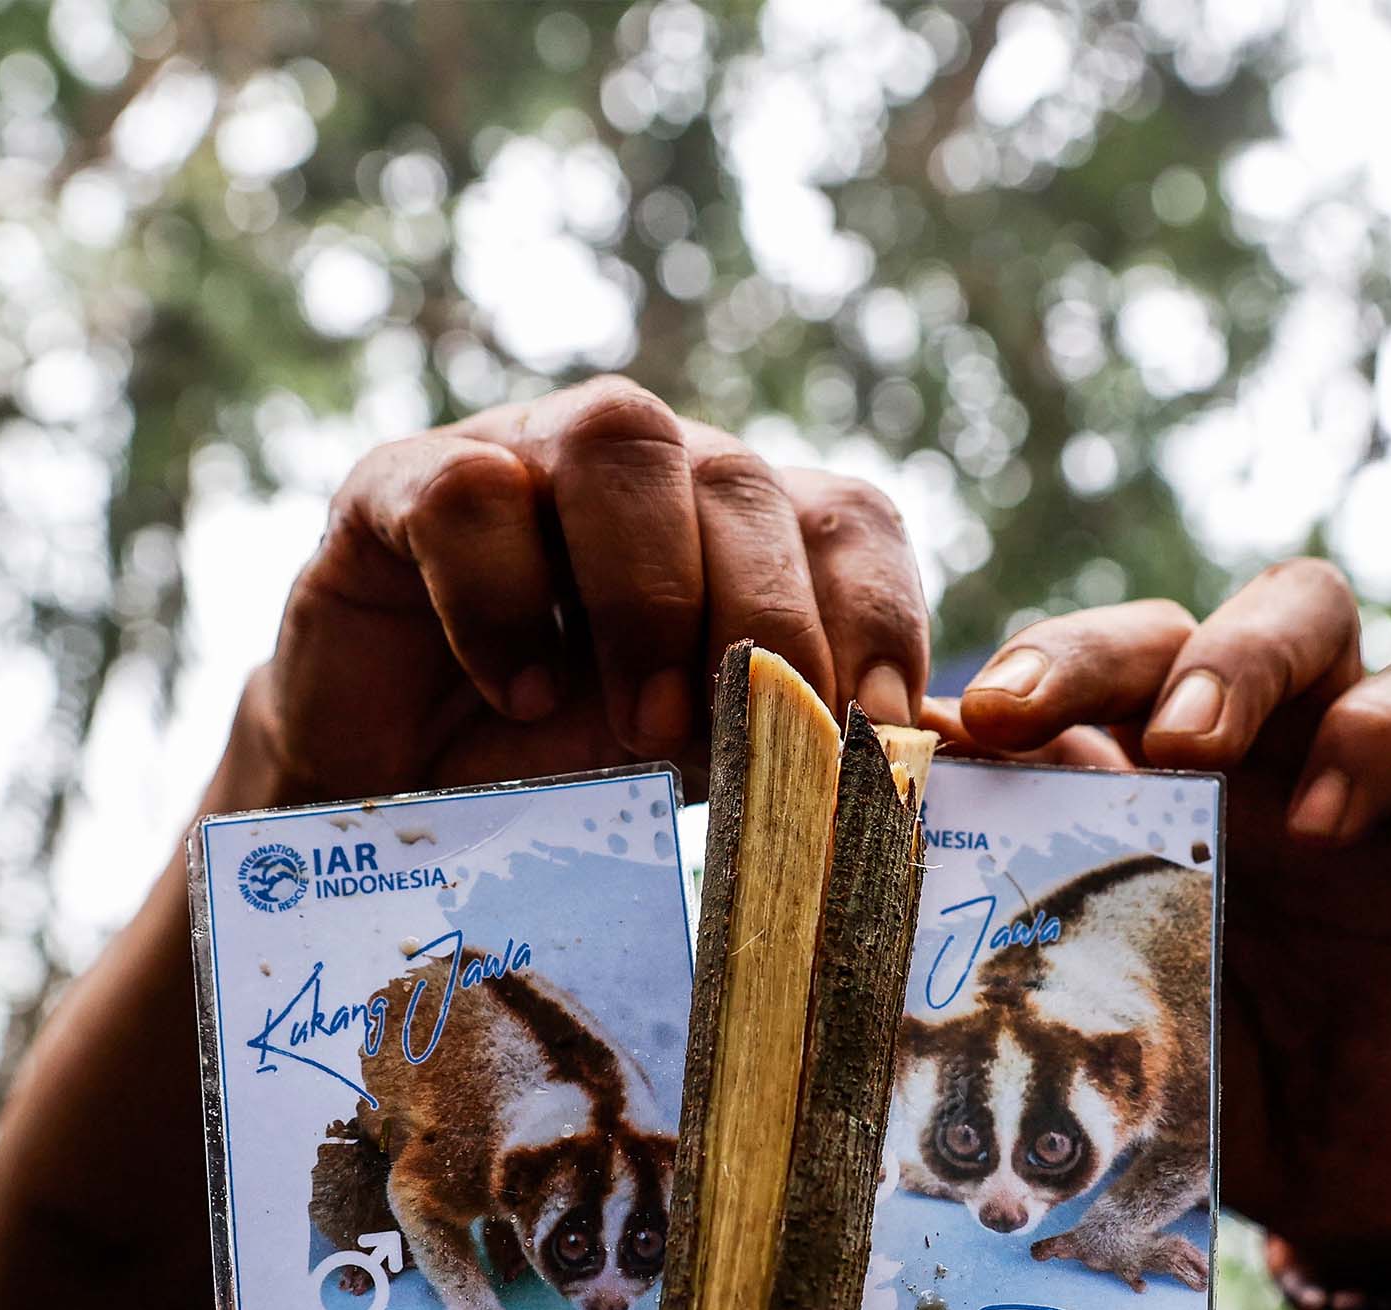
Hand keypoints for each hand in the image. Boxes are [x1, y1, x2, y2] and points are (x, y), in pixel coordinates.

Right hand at [243, 377, 930, 800]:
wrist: (387, 793)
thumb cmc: (565, 772)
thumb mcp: (712, 767)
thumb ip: (835, 745)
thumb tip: (1003, 754)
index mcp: (741, 532)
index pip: (848, 520)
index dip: (880, 613)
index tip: (879, 726)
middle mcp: (648, 474)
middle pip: (743, 480)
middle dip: (766, 621)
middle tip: (745, 742)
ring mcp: (524, 459)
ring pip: (619, 436)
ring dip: (649, 592)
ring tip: (642, 726)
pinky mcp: (400, 487)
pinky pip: (468, 491)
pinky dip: (503, 601)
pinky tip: (518, 693)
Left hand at [930, 562, 1390, 1266]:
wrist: (1339, 1178)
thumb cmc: (1197, 1090)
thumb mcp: (1092, 1023)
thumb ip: (1016, 944)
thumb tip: (887, 871)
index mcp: (1115, 790)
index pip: (1049, 687)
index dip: (981, 694)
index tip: (907, 737)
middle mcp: (1220, 755)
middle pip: (1156, 629)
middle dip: (1080, 654)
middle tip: (1013, 709)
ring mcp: (1328, 761)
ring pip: (1302, 610)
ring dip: (1234, 658)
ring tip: (1187, 741)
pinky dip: (1373, 741)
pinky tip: (1320, 824)